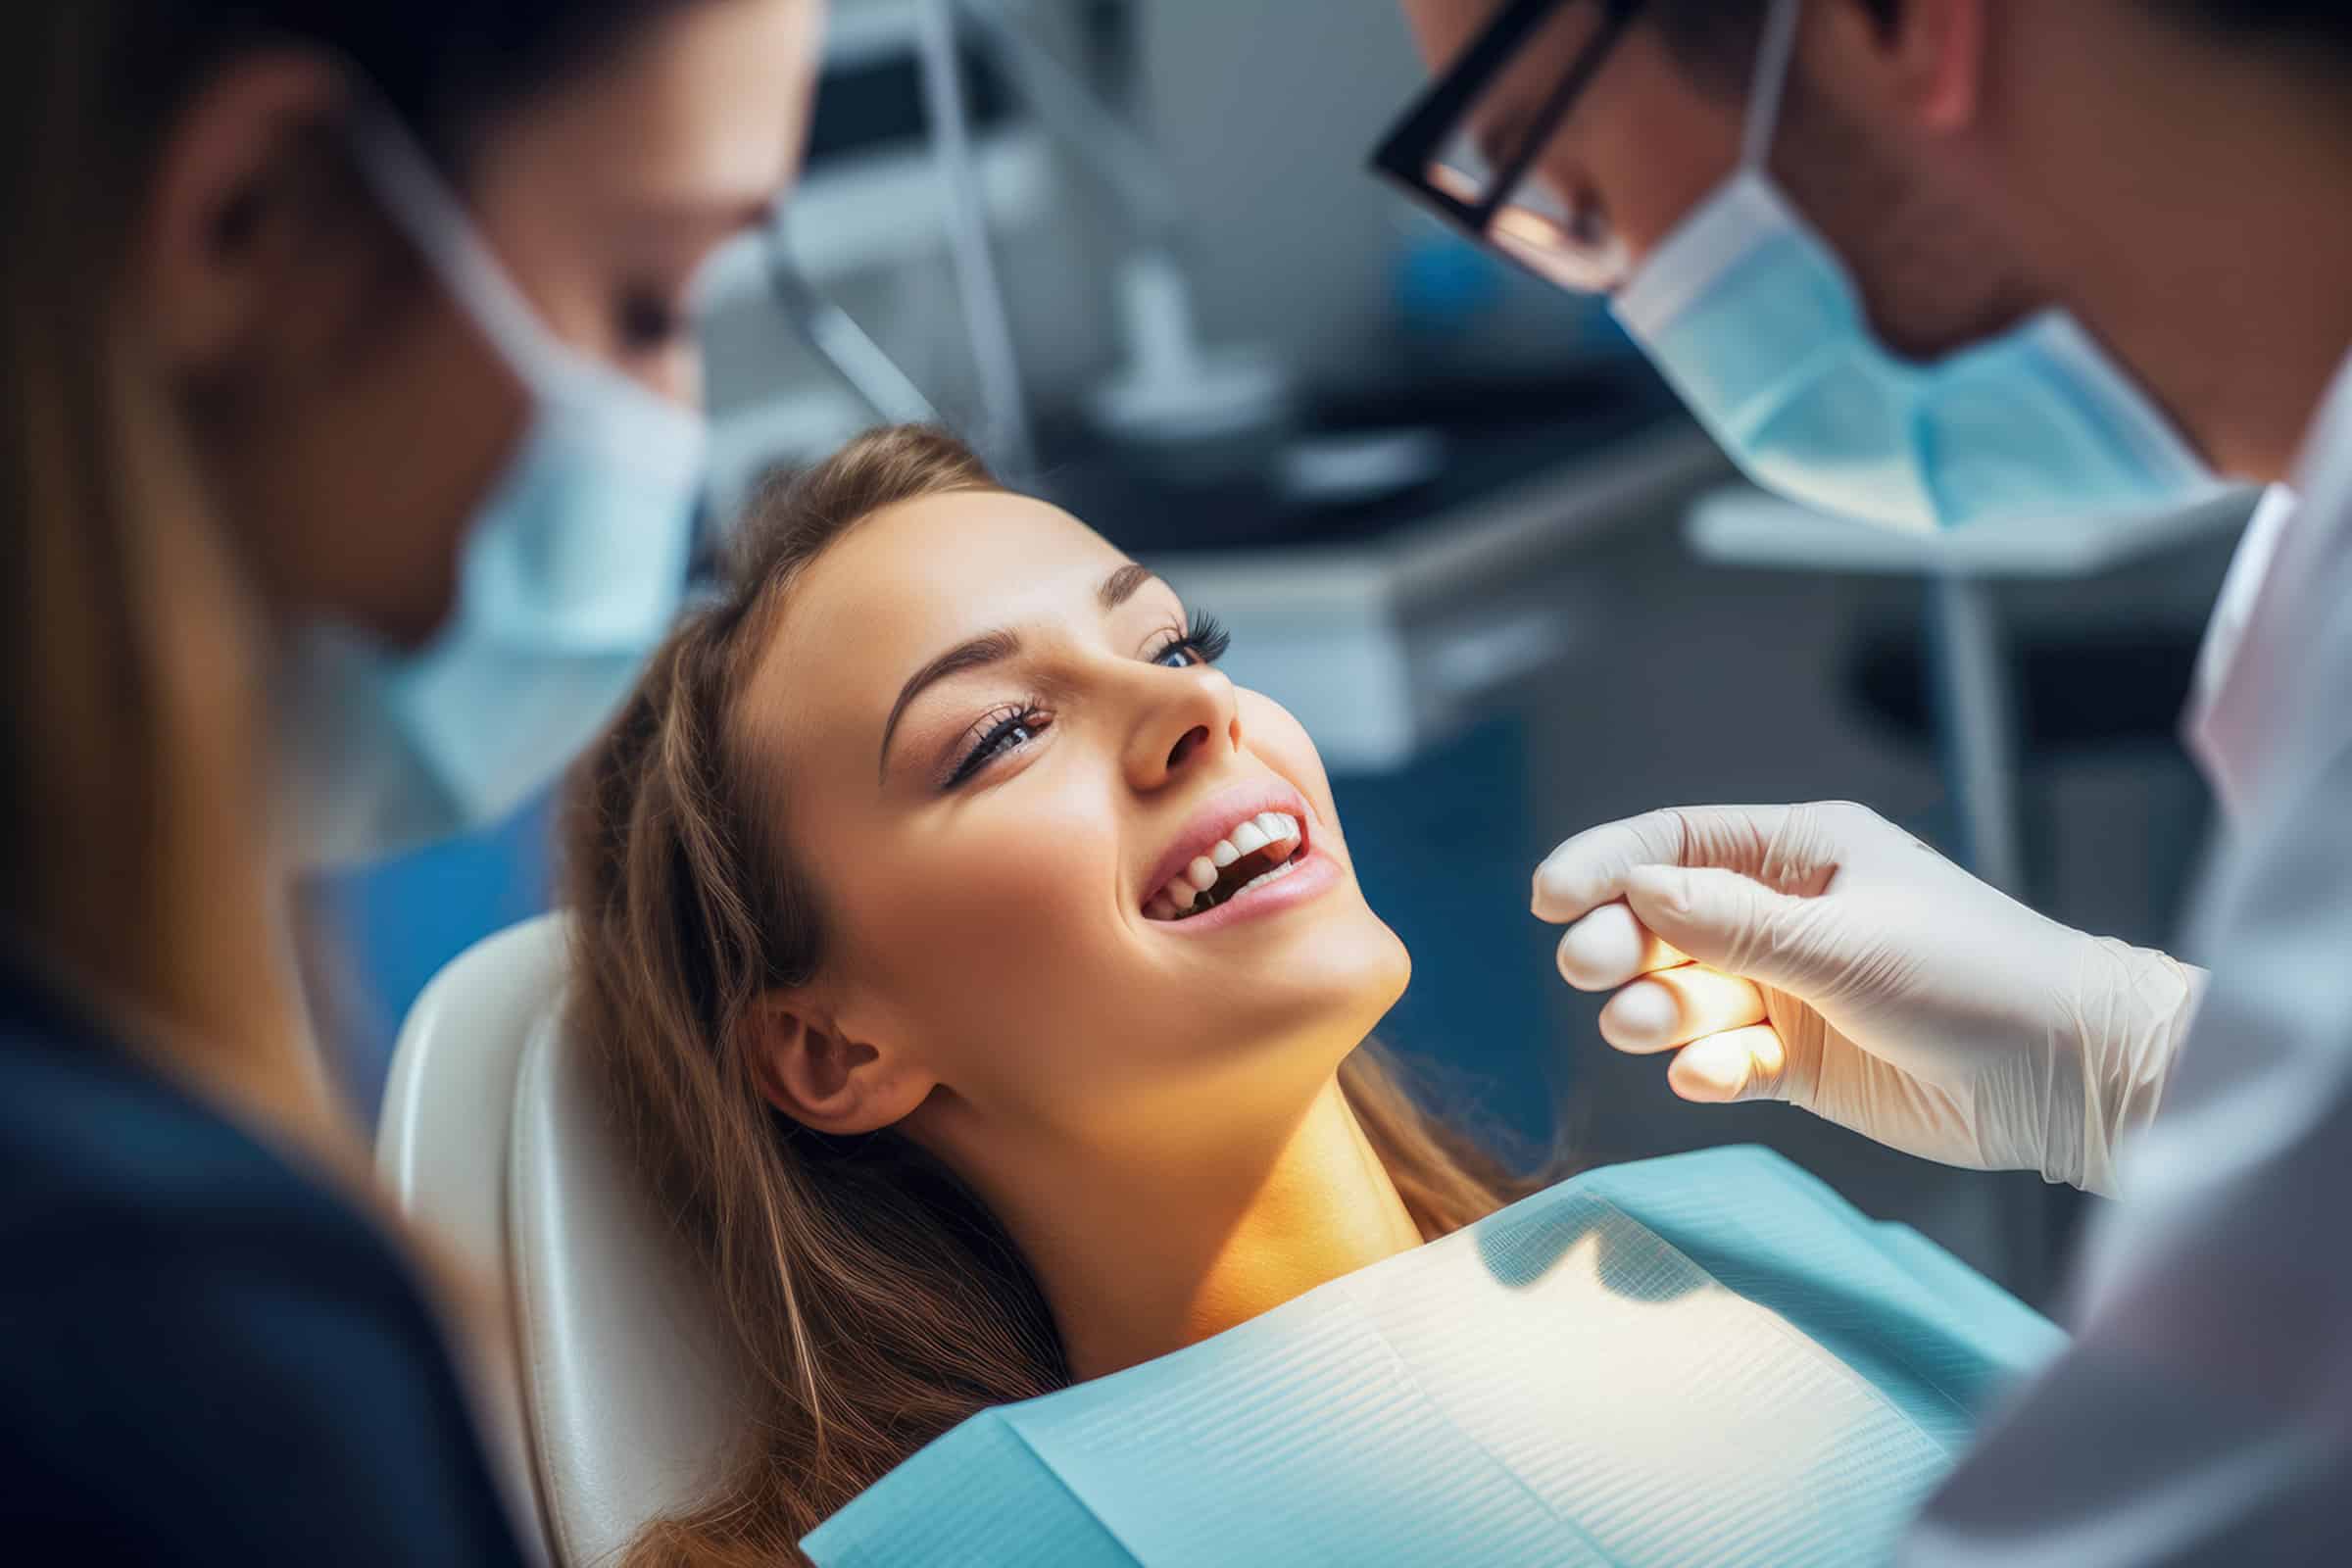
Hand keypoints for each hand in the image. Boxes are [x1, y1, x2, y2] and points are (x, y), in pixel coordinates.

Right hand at [1532, 802, 2201, 1195]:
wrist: (2067, 1078)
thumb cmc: (1971, 977)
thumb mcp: (1847, 940)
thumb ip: (1735, 921)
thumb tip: (1635, 887)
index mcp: (1802, 852)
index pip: (1676, 842)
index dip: (1606, 863)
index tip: (1548, 898)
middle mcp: (1785, 915)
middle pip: (1663, 919)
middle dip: (1620, 941)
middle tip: (1591, 967)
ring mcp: (1789, 991)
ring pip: (1684, 993)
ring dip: (1656, 1009)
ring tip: (1645, 1027)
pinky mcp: (1800, 1063)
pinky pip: (1723, 1060)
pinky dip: (1707, 1068)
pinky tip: (1711, 1075)